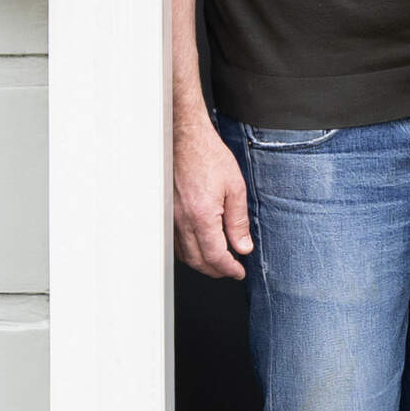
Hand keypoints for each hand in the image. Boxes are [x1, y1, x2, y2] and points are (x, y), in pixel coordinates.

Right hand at [175, 111, 254, 277]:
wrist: (185, 138)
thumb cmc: (208, 156)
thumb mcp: (235, 188)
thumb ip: (239, 222)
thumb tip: (243, 246)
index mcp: (202, 216)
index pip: (215, 256)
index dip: (229, 269)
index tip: (239, 272)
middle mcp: (183, 220)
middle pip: (198, 261)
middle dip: (216, 270)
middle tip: (231, 269)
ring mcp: (171, 217)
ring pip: (185, 254)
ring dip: (202, 262)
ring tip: (219, 260)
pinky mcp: (167, 212)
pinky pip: (176, 242)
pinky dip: (189, 251)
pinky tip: (200, 245)